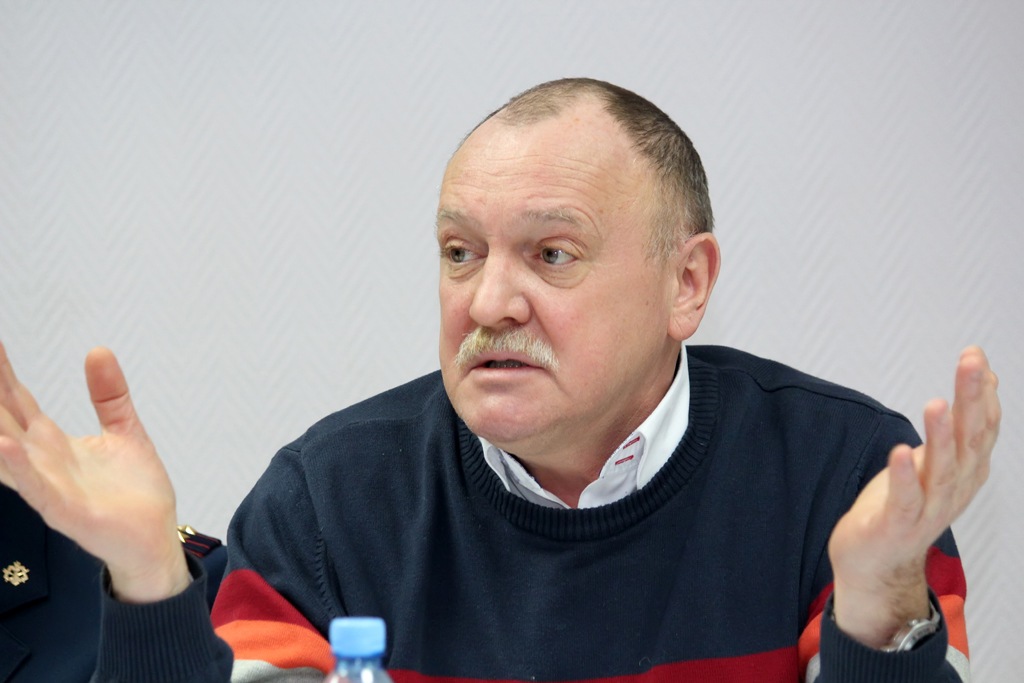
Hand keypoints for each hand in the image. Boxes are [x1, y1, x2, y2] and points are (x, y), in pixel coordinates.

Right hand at [0, 341, 189, 602]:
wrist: (155, 539)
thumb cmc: (135, 492)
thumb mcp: (125, 430)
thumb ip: (109, 394)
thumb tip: (97, 350)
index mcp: (54, 443)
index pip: (18, 400)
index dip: (1, 372)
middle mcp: (43, 462)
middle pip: (5, 420)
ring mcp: (50, 487)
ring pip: (9, 454)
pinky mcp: (66, 511)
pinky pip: (37, 487)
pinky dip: (20, 467)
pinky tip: (5, 445)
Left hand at [827, 346, 998, 647]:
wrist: (876, 564)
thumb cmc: (902, 507)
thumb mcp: (934, 460)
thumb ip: (957, 427)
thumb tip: (981, 383)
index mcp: (964, 472)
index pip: (982, 428)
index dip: (982, 393)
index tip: (976, 356)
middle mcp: (953, 489)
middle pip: (969, 441)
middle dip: (971, 400)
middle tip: (971, 363)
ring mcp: (927, 509)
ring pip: (941, 470)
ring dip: (941, 436)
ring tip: (937, 403)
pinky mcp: (897, 525)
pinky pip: (905, 500)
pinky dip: (904, 476)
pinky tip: (899, 451)